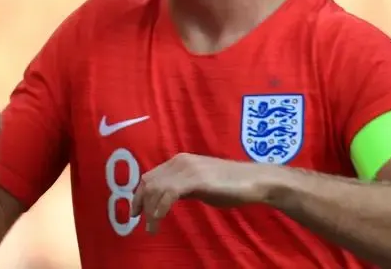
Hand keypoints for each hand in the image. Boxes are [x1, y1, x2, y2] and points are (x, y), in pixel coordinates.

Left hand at [130, 154, 272, 232]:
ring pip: (156, 187)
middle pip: (149, 181)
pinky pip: (169, 193)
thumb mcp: (200, 185)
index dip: (140, 194)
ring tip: (151, 228)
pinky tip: (158, 220)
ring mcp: (187, 169)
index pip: (151, 175)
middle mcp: (179, 161)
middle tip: (138, 220)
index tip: (136, 211)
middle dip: (140, 202)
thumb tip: (167, 198)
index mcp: (179, 161)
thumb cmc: (230, 185)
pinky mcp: (196, 179)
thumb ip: (183, 188)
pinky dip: (160, 208)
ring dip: (150, 210)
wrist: (254, 181)